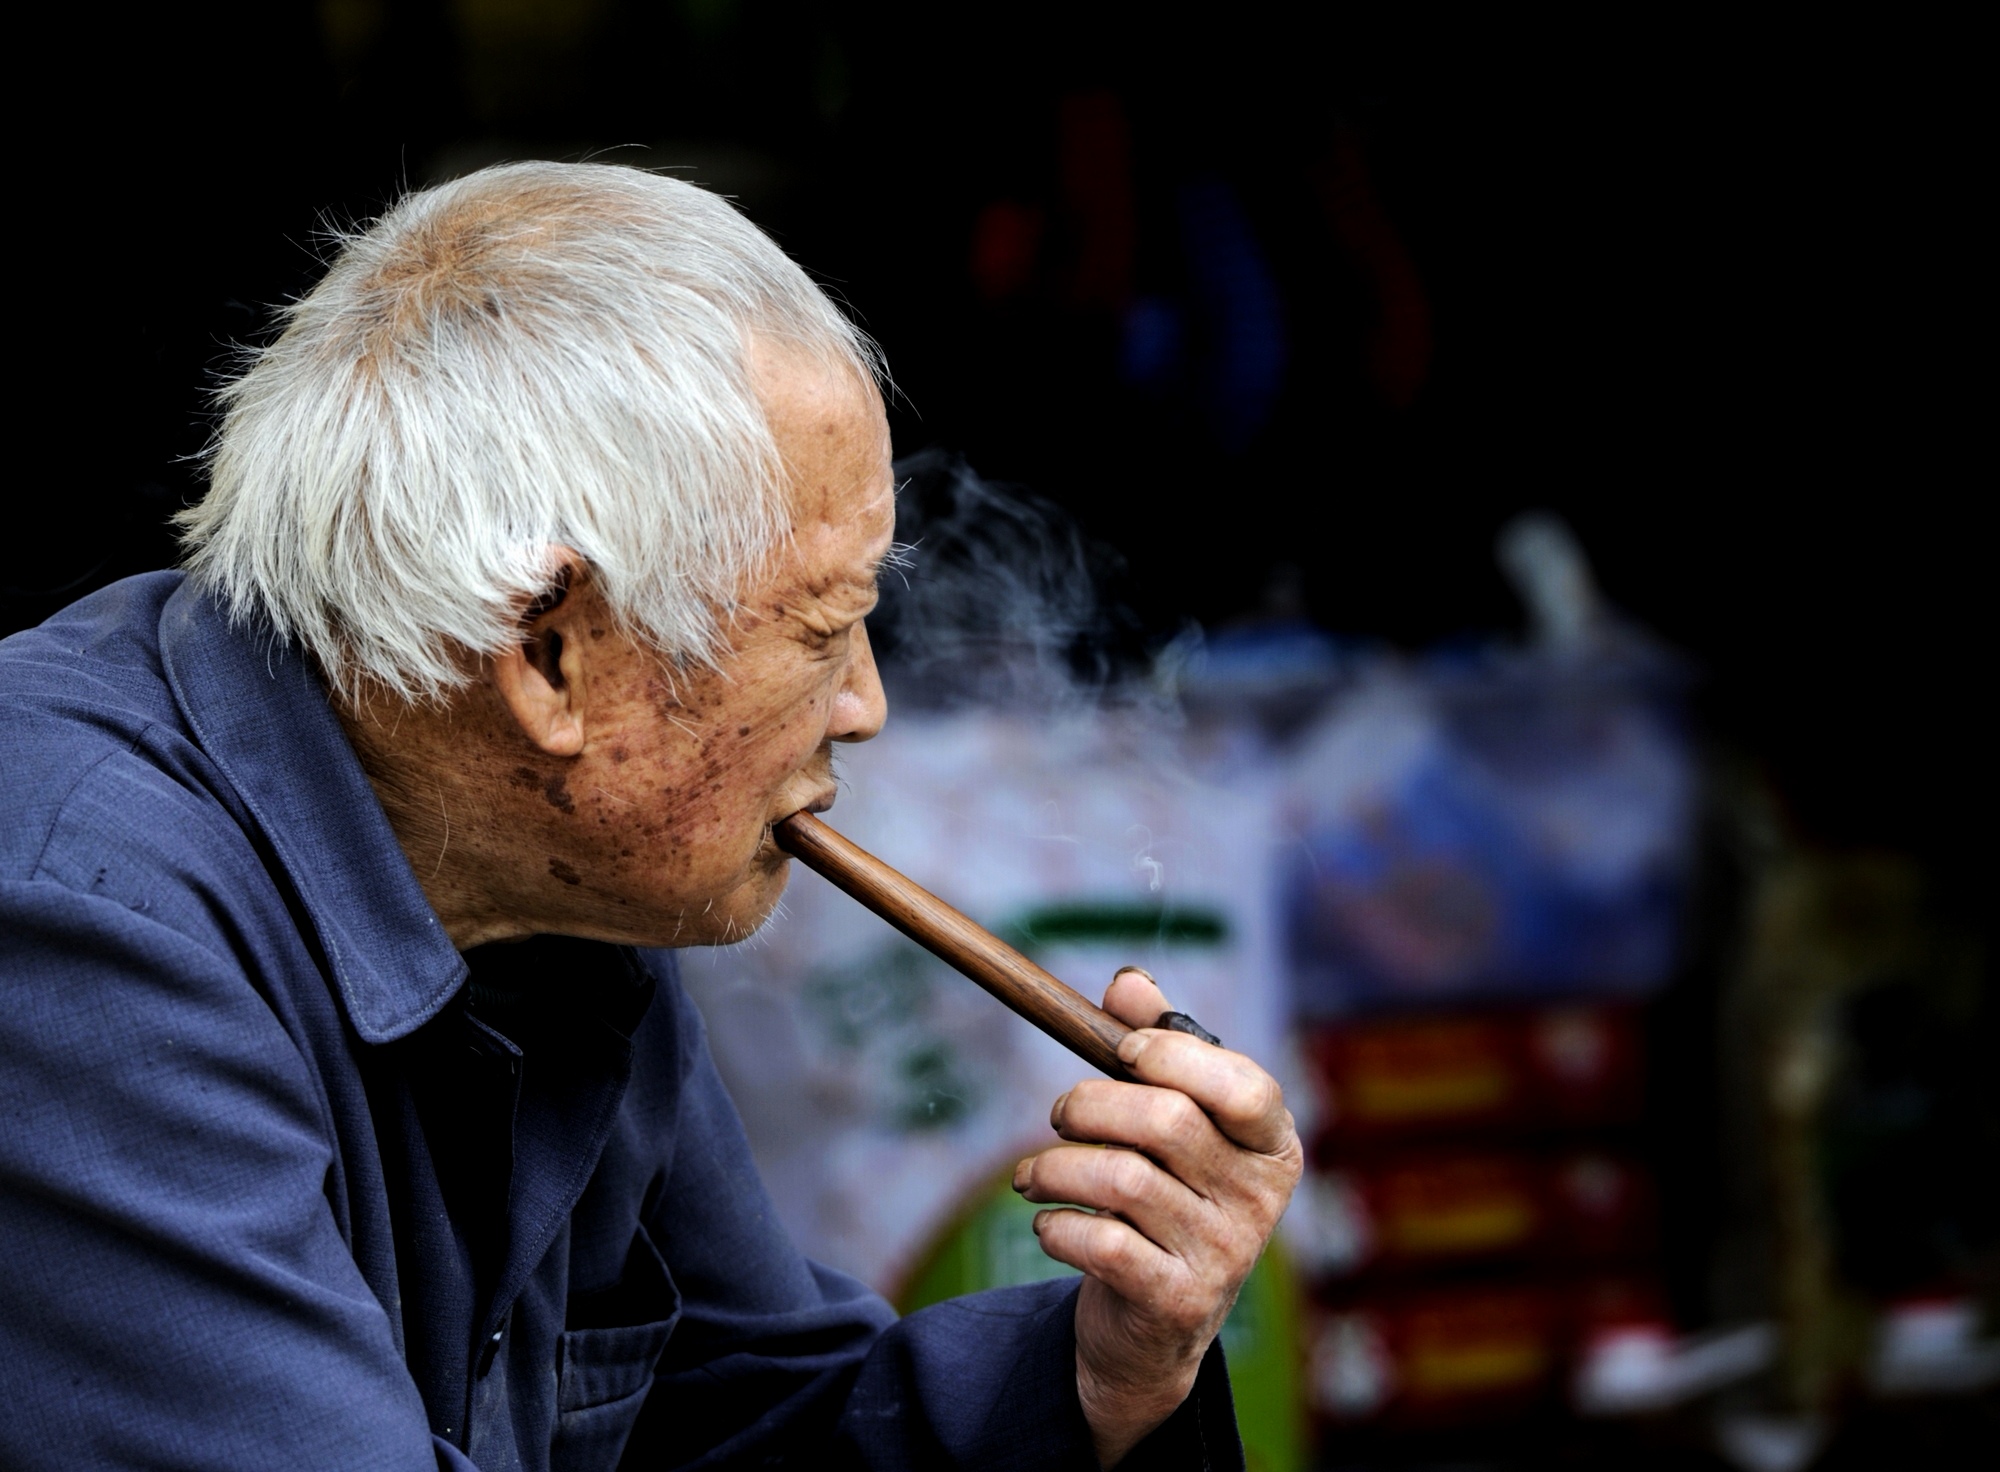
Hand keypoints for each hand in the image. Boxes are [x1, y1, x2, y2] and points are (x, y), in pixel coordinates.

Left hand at [1011, 968, 1302, 1467]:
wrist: (1155, 1324)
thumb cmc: (1165, 1194)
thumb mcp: (1172, 1118)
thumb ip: (1156, 1044)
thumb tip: (1128, 982)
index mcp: (1272, 1143)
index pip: (1243, 1086)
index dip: (1175, 1056)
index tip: (1122, 1050)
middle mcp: (1260, 1199)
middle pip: (1166, 1121)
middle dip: (1089, 1105)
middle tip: (1058, 1115)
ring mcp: (1225, 1254)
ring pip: (1122, 1179)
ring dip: (1053, 1166)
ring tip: (1031, 1174)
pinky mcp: (1179, 1301)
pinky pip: (1101, 1243)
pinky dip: (1056, 1225)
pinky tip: (1048, 1224)